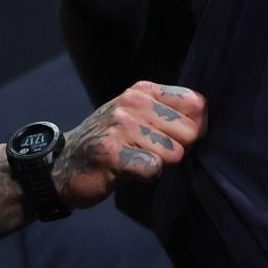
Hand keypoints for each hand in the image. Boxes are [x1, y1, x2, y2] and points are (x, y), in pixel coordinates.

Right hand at [52, 83, 205, 210]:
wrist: (61, 165)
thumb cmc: (111, 142)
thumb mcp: (138, 117)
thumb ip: (170, 114)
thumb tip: (205, 125)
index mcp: (143, 91)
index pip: (197, 104)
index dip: (197, 127)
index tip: (177, 138)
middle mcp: (132, 103)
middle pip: (190, 132)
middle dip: (178, 149)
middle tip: (151, 153)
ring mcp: (120, 126)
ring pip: (174, 152)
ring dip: (158, 163)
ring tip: (134, 159)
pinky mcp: (111, 152)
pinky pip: (153, 168)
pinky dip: (144, 176)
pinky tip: (126, 171)